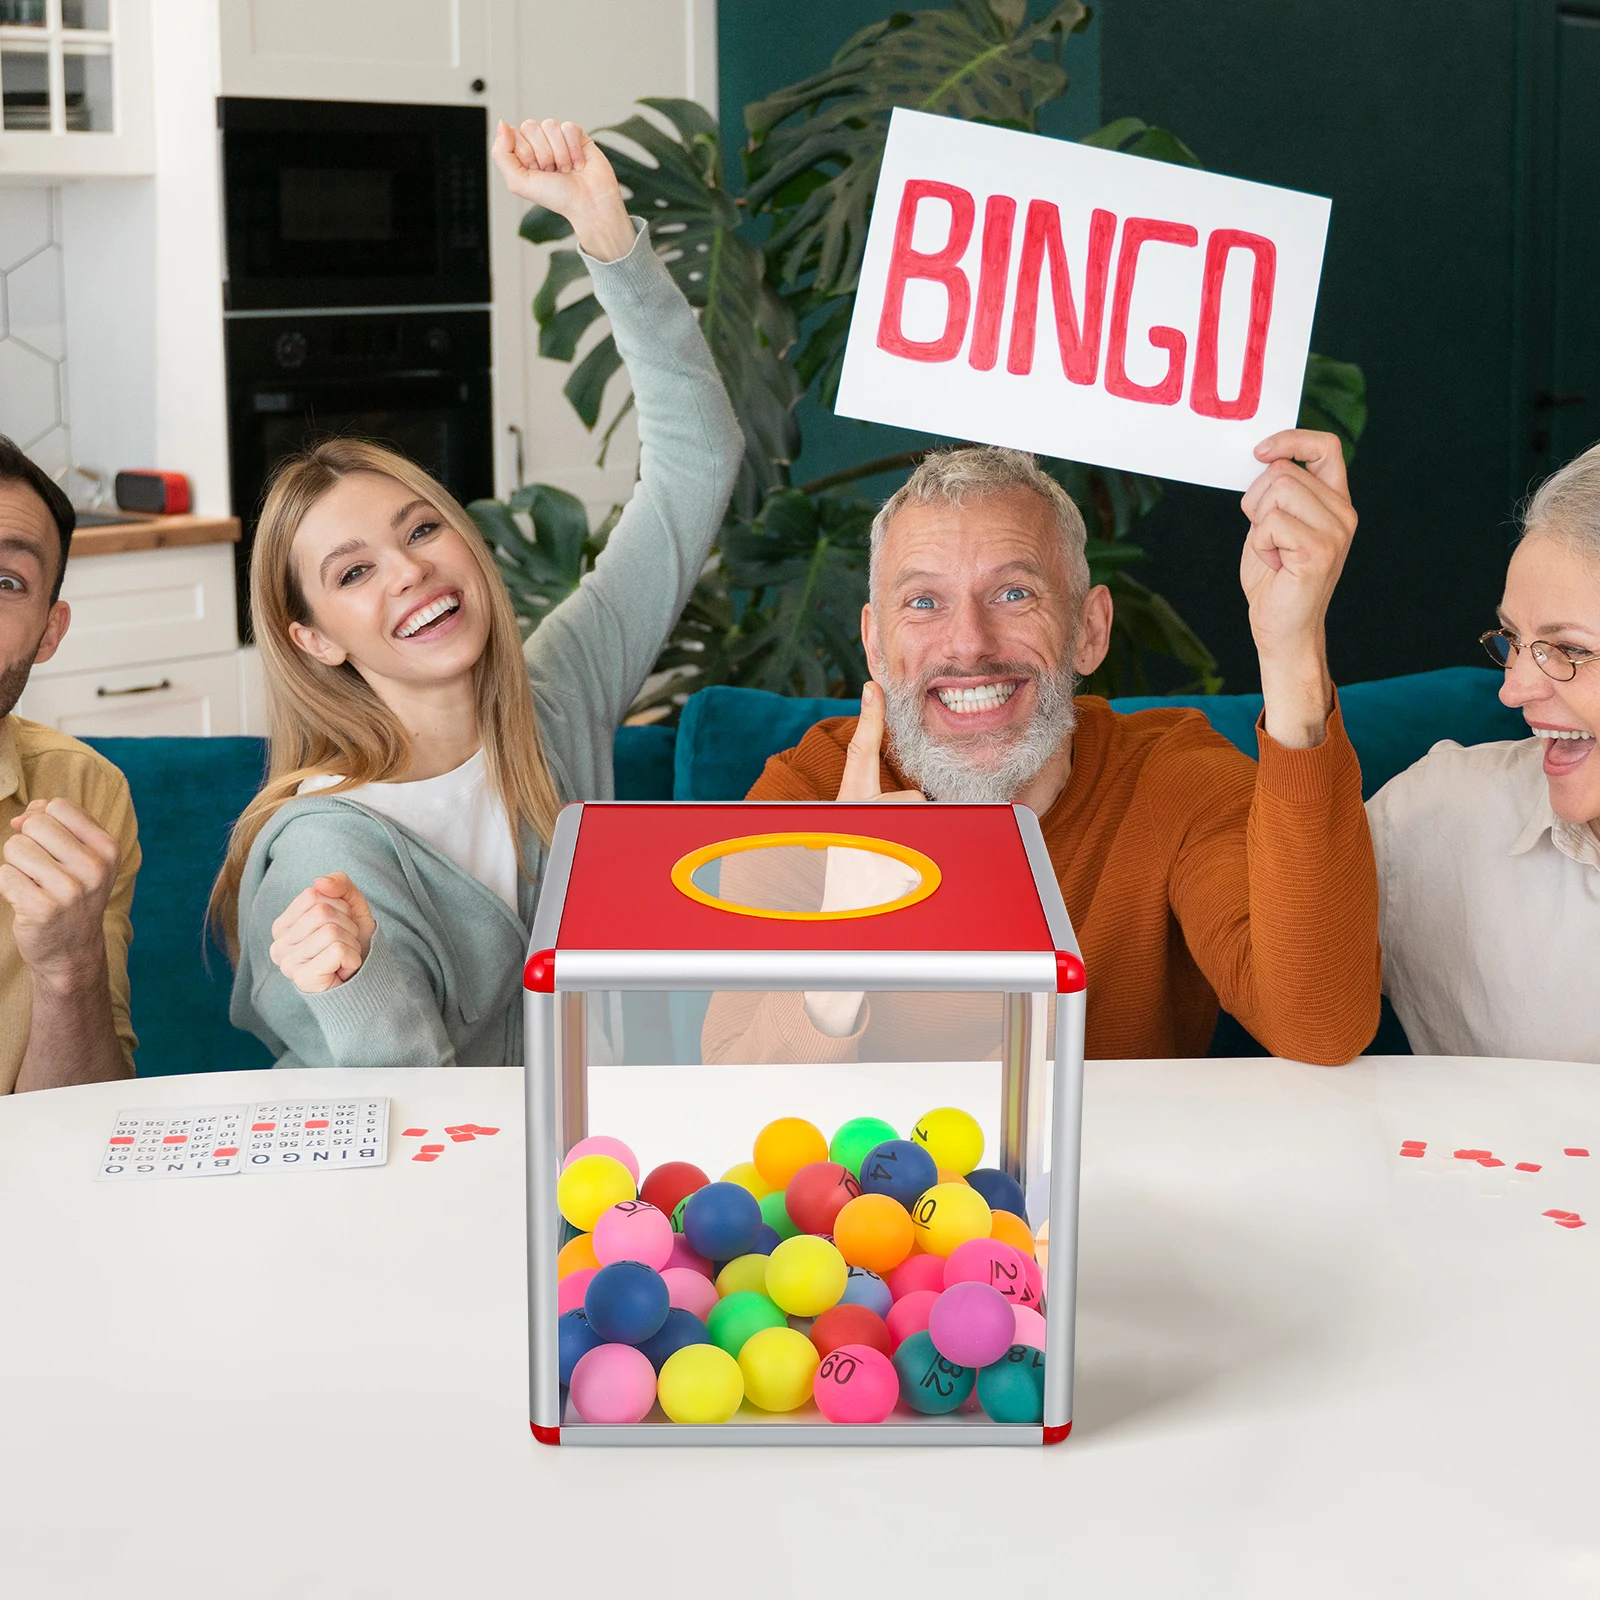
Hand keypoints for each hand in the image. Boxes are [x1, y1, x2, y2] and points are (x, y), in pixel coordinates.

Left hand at [1, 798, 120, 994]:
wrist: (73, 950)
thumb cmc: (73, 895)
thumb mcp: (83, 857)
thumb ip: (58, 824)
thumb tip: (21, 818)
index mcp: (108, 849)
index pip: (59, 806)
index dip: (43, 819)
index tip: (48, 843)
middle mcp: (94, 867)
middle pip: (35, 824)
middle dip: (27, 841)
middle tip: (41, 869)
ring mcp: (69, 889)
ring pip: (15, 847)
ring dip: (16, 865)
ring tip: (35, 884)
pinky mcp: (41, 908)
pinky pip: (4, 874)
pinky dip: (7, 885)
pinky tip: (26, 900)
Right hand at [268, 873, 375, 994]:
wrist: (365, 980)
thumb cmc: (352, 942)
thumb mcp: (351, 906)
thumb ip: (339, 884)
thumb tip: (320, 882)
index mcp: (283, 925)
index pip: (313, 895)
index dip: (339, 906)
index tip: (341, 924)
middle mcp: (279, 945)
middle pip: (322, 913)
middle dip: (347, 926)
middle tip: (344, 944)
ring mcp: (288, 964)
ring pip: (332, 932)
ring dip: (351, 944)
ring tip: (343, 958)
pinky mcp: (303, 979)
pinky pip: (338, 951)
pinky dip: (352, 958)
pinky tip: (344, 970)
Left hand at [491, 117, 635, 262]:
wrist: (589, 204)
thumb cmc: (557, 198)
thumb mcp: (519, 182)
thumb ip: (501, 154)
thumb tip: (502, 123)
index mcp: (524, 154)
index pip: (513, 134)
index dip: (525, 153)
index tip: (536, 172)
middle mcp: (540, 144)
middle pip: (531, 126)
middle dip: (543, 153)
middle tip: (552, 172)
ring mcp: (559, 139)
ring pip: (550, 125)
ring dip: (560, 153)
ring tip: (567, 170)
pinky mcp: (577, 136)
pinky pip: (568, 127)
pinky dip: (574, 148)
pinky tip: (579, 163)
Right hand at [807, 682, 923, 1038]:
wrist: (829, 952)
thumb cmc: (847, 898)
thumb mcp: (853, 849)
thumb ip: (873, 818)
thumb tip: (909, 796)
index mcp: (845, 814)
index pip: (860, 757)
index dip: (868, 720)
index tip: (874, 686)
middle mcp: (854, 825)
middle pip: (916, 801)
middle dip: (920, 824)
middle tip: (899, 860)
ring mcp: (872, 850)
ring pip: (927, 827)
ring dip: (927, 852)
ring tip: (900, 880)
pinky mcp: (891, 878)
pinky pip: (934, 861)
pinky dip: (932, 878)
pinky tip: (908, 896)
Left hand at [1239, 429, 1357, 747]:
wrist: (1282, 630)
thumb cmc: (1274, 580)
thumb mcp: (1271, 526)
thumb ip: (1276, 493)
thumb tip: (1264, 456)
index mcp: (1335, 502)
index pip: (1326, 447)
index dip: (1292, 439)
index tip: (1260, 452)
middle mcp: (1342, 513)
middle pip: (1284, 470)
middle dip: (1257, 499)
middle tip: (1264, 536)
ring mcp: (1335, 531)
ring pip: (1277, 491)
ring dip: (1258, 523)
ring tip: (1272, 551)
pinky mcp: (1319, 550)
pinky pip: (1271, 522)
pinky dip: (1260, 544)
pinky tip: (1274, 565)